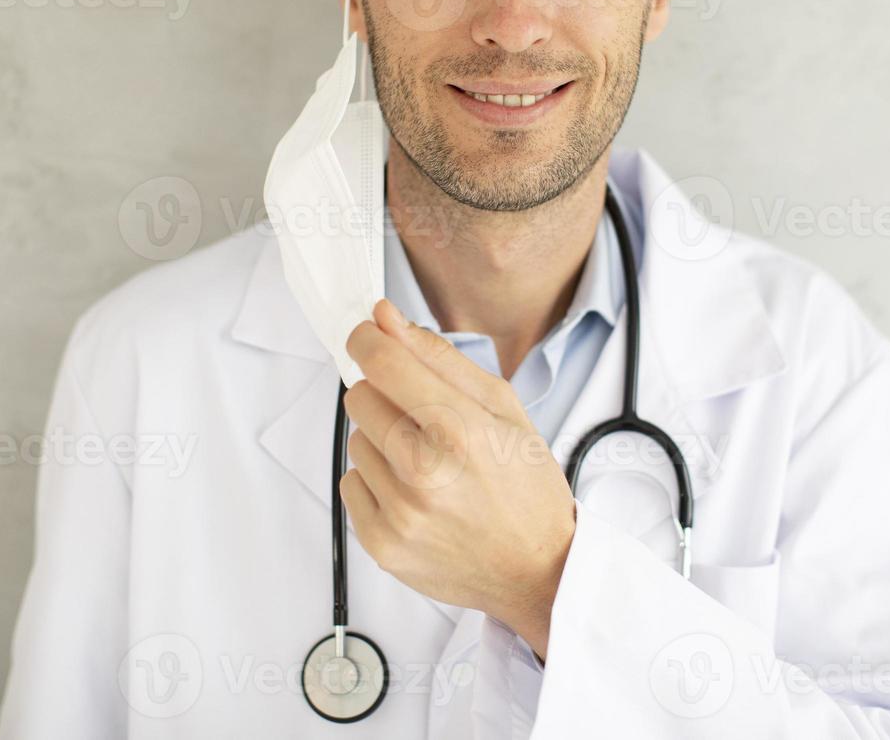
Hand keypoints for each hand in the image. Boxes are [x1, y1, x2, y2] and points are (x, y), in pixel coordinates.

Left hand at [339, 298, 576, 659]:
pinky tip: (416, 493)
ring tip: (428, 464)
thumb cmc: (526, 487)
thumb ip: (439, 357)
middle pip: (360, 397)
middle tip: (422, 418)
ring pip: (355, 440)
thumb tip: (385, 318)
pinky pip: (351, 484)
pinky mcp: (381, 544)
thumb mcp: (502, 407)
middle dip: (385, 395)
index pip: (383, 361)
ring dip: (383, 442)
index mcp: (460, 430)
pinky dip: (377, 481)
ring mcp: (400, 513)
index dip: (368, 339)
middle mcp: (425, 473)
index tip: (369, 336)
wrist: (538, 571)